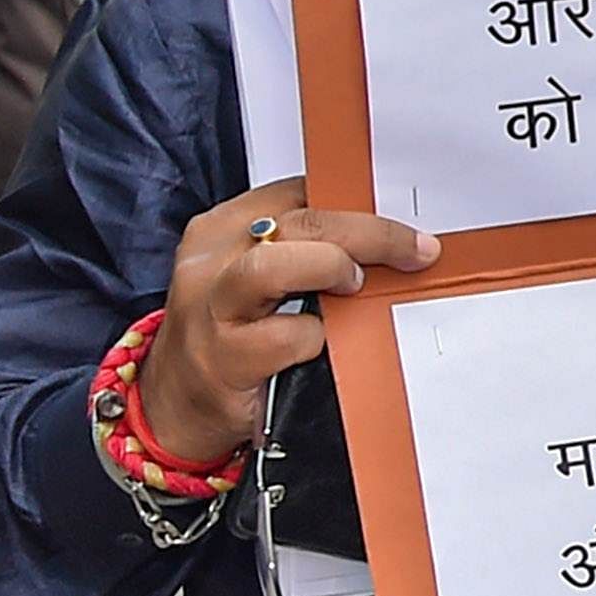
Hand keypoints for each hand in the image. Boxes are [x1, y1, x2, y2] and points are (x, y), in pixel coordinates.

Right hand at [144, 186, 437, 469]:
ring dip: (332, 269)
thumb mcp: (258, 277)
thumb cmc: (230, 334)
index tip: (406, 214)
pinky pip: (286, 335)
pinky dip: (318, 337)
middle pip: (298, 223)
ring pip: (275, 266)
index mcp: (224, 229)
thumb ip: (307, 248)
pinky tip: (325, 344)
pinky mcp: (225, 358)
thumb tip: (388, 236)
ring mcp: (214, 309)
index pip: (298, 191)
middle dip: (369, 233)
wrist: (179, 404)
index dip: (359, 199)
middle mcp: (212, 261)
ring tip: (357, 286)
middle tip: (416, 251)